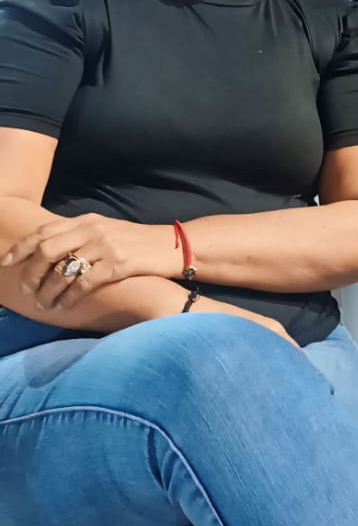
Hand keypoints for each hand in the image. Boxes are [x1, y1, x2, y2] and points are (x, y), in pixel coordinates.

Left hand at [1, 215, 177, 311]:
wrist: (173, 246)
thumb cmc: (138, 242)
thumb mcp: (107, 230)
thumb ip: (81, 236)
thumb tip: (51, 252)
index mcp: (86, 219)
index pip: (44, 230)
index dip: (21, 247)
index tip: (6, 262)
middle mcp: (93, 229)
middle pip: (47, 249)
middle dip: (30, 272)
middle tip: (26, 290)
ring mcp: (105, 245)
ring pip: (62, 268)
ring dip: (47, 290)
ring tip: (43, 303)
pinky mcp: (118, 264)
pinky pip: (83, 283)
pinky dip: (69, 297)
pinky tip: (64, 306)